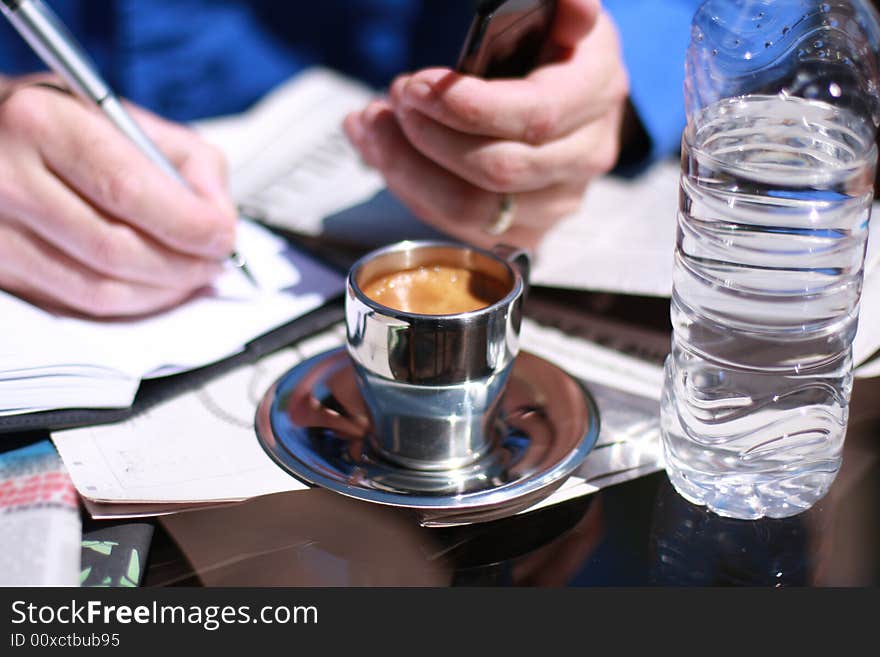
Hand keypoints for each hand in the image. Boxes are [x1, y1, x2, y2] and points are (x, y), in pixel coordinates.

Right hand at [0, 78, 236, 316]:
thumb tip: (218, 217)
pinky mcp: (0, 270)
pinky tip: (155, 287)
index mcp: (41, 124)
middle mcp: (7, 178)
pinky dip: (130, 303)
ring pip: (98, 289)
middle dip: (183, 265)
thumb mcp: (121, 115)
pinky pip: (77, 305)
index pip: (129, 190)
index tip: (223, 235)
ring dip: (161, 293)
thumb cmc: (55, 125)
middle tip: (214, 261)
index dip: (188, 224)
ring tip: (192, 276)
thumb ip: (184, 159)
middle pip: (116, 249)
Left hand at [344, 0, 627, 249]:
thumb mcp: (553, 12)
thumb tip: (578, 8)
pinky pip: (460, 228)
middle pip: (497, 169)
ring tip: (373, 129)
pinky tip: (384, 156)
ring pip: (472, 209)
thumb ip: (563, 5)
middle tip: (392, 104)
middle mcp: (586, 154)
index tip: (417, 88)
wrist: (560, 94)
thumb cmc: (542, 47)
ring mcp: (559, 200)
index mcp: (595, 89)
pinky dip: (411, 191)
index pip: (534, 116)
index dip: (467, 108)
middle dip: (427, 137)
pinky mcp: (528, 231)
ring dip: (408, 170)